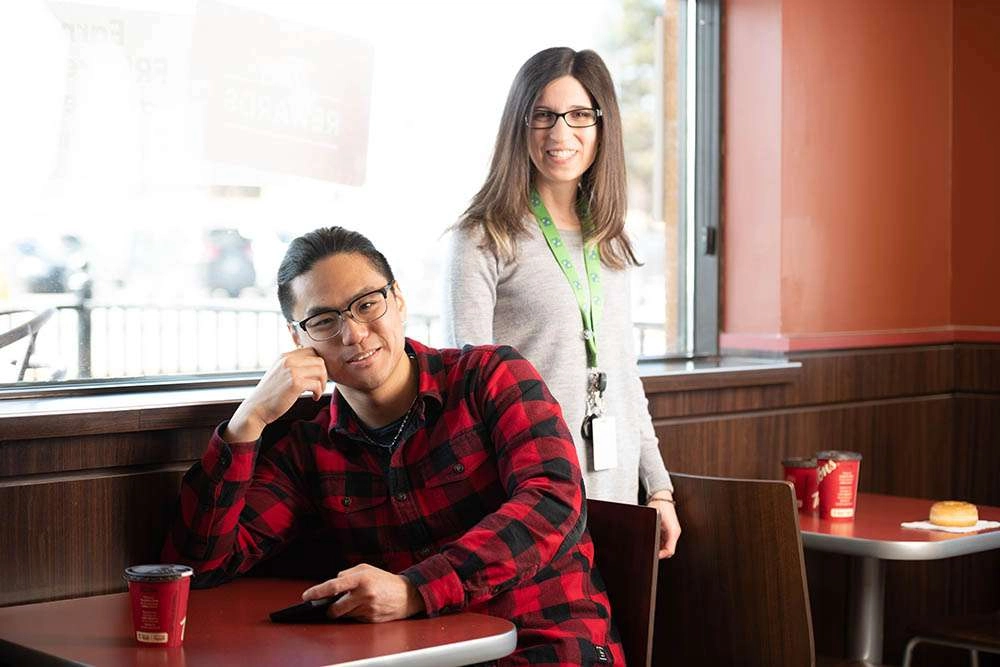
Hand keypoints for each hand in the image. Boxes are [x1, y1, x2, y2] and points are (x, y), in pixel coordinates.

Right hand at [224, 348, 328, 442]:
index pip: (311, 351)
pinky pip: (317, 384)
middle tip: (319, 385)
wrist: (257, 408)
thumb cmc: (270, 394)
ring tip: (317, 392)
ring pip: (321, 370)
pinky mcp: (295, 383)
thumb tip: (315, 366)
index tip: (316, 376)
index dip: (318, 364)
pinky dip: (319, 392)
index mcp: (285, 356)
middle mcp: (288, 360)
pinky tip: (313, 397)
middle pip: (319, 360)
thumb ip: (293, 366)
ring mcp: (292, 371)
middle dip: (323, 374)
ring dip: (323, 383)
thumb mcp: (279, 373)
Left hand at [302, 564, 425, 622]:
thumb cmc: (384, 580)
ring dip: (345, 611)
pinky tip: (365, 608)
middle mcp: (364, 594)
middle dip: (330, 609)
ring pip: (344, 615)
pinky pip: (354, 620)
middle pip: (335, 608)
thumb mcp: (367, 569)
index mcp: (361, 578)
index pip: (333, 586)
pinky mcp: (371, 620)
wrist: (407, 595)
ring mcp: (368, 609)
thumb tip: (332, 583)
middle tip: (331, 605)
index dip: (317, 592)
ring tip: (356, 602)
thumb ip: (347, 574)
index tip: (306, 596)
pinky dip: (355, 615)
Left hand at [647, 495, 681, 558]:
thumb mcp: (656, 520)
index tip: (653, 556)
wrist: (661, 497)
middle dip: (660, 552)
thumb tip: (651, 544)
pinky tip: (652, 539)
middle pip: (668, 550)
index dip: (661, 555)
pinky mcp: (669, 530)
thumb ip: (655, 533)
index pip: (669, 551)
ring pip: (667, 545)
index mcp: (673, 532)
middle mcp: (674, 533)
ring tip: (650, 546)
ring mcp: (672, 531)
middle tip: (650, 552)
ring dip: (659, 547)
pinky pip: (665, 540)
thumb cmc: (658, 506)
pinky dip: (659, 542)